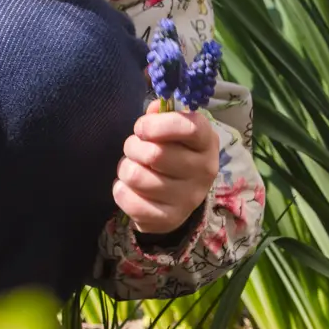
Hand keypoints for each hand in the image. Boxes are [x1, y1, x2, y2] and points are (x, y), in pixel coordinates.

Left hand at [114, 102, 220, 236]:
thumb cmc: (172, 153)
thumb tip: (154, 108)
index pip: (190, 128)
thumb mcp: (173, 131)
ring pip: (137, 177)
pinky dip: (121, 190)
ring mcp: (188, 198)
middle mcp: (204, 171)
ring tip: (132, 168)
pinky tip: (129, 188)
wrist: (177, 198)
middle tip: (133, 148)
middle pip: (155, 154)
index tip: (142, 128)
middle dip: (133, 146)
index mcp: (207, 142)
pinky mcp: (169, 219)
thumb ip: (161, 116)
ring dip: (125, 168)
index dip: (158, 125)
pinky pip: (129, 200)